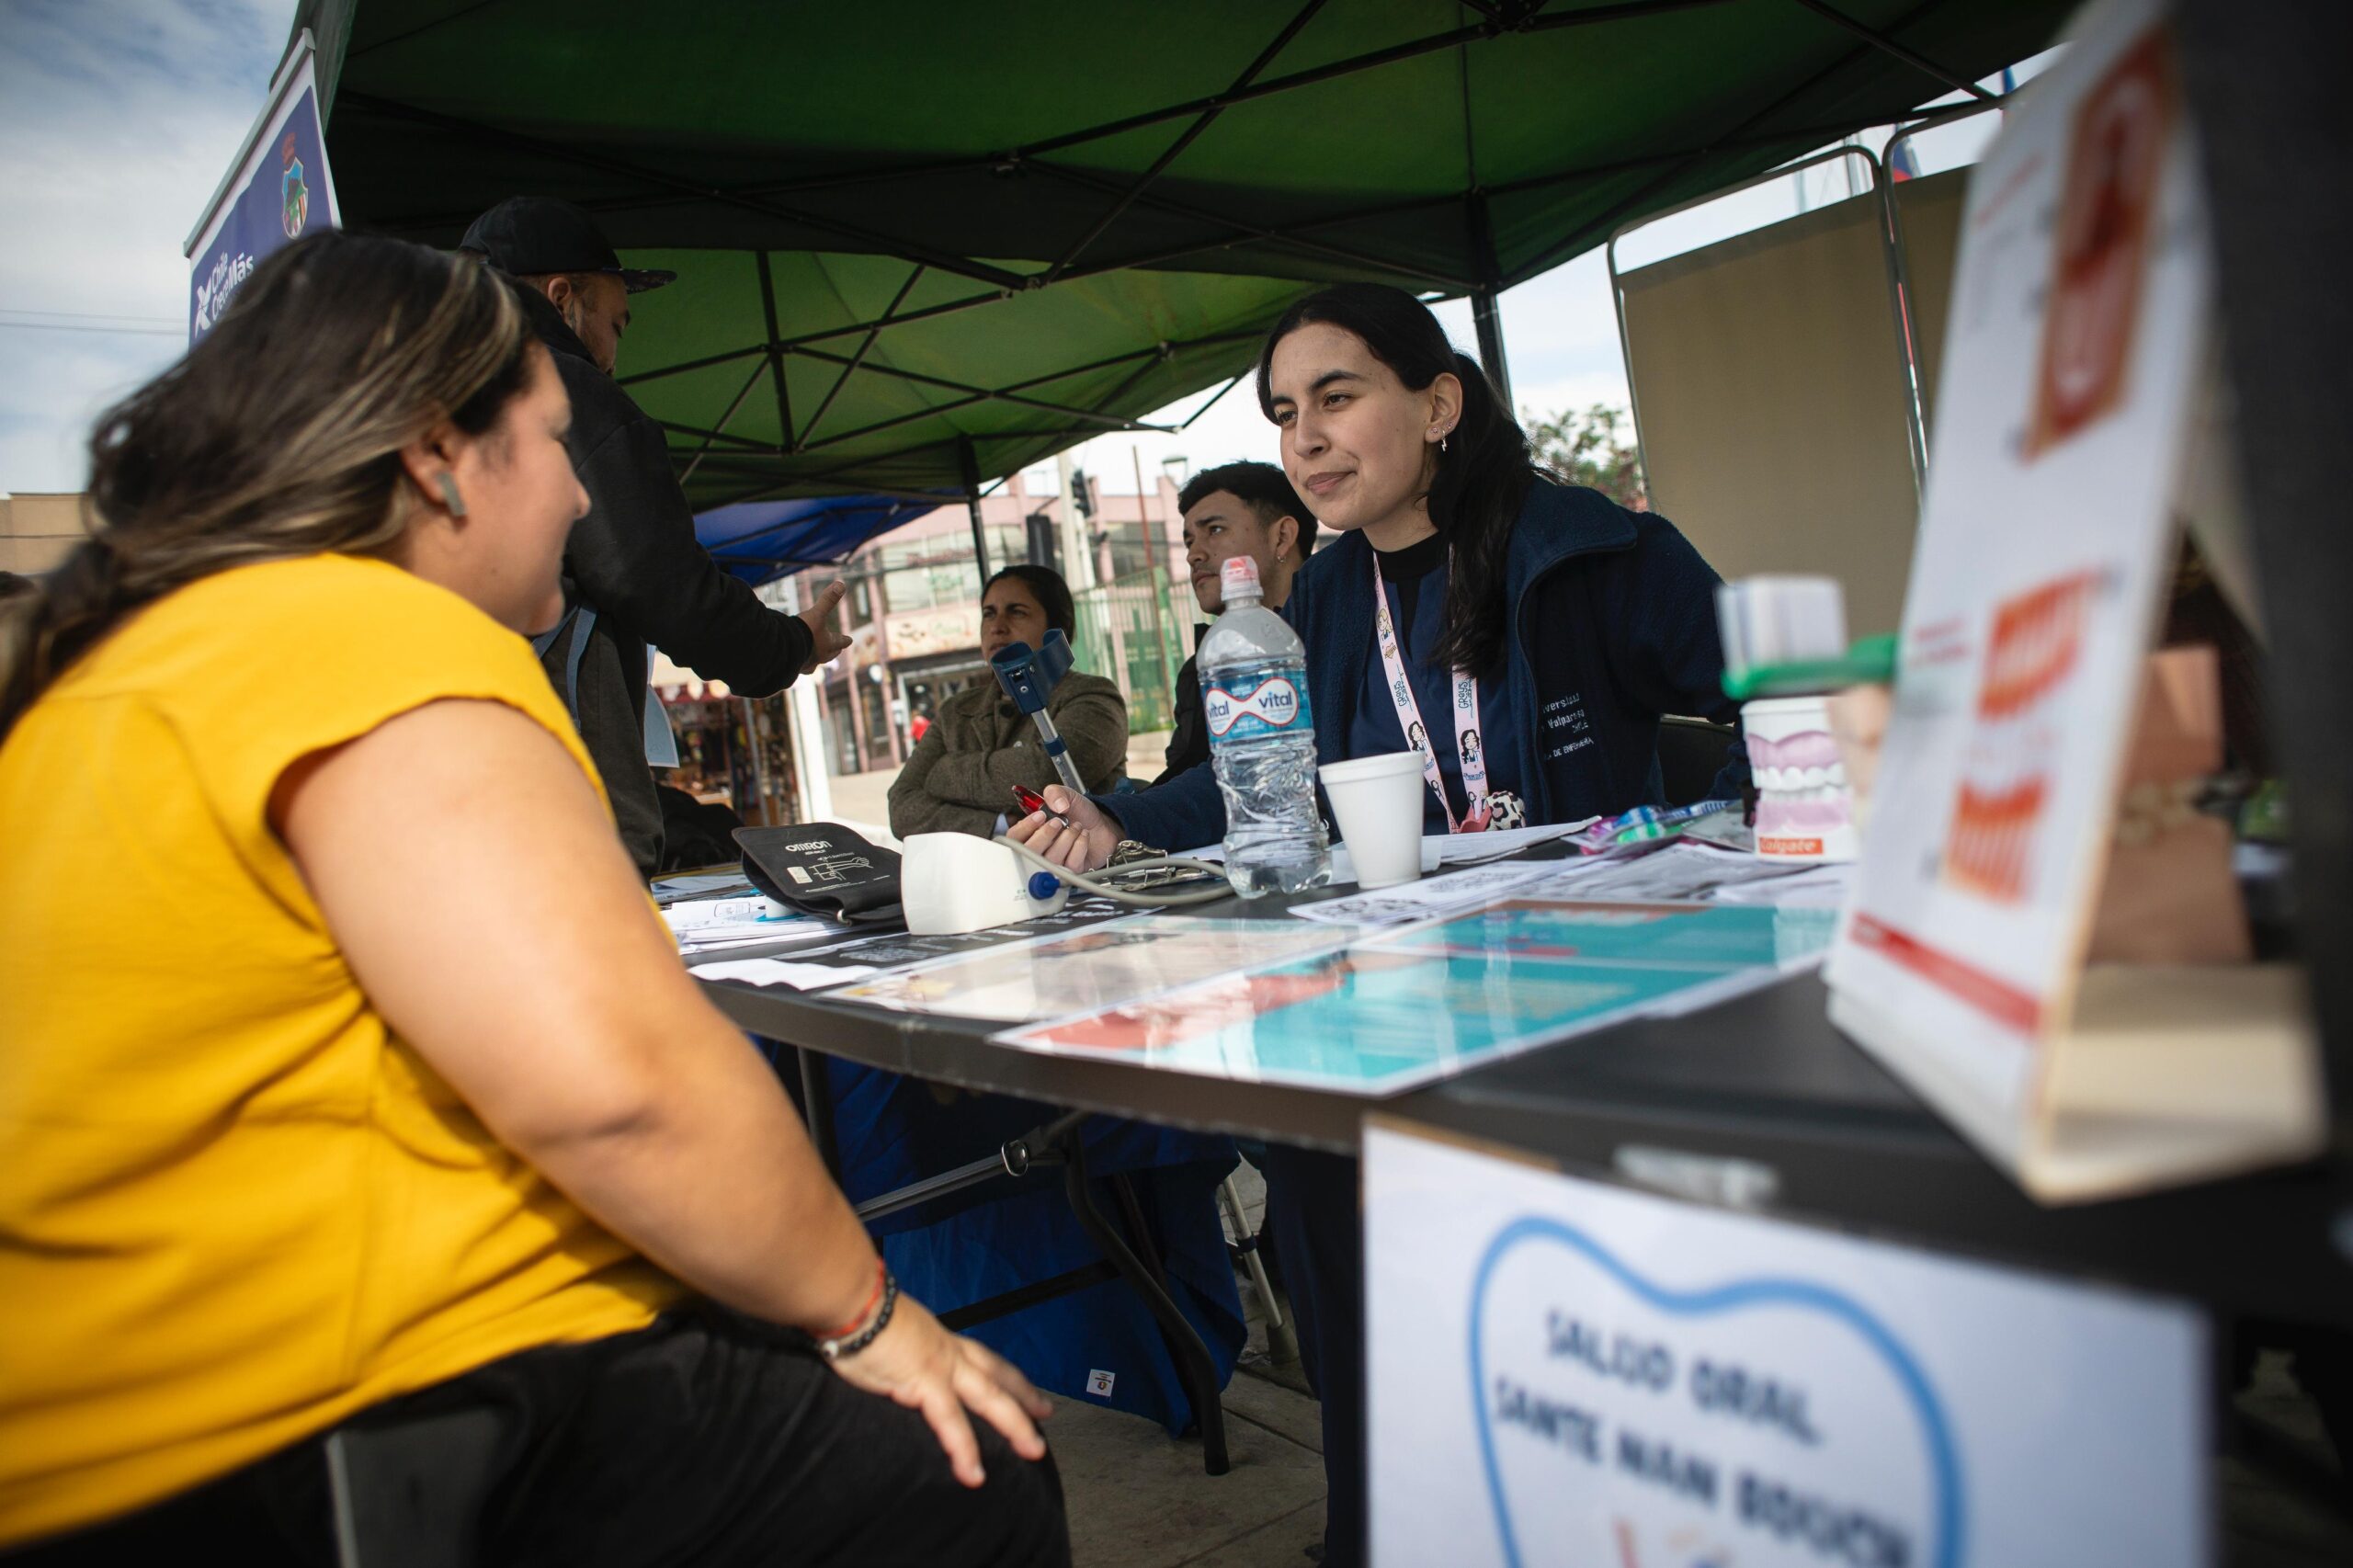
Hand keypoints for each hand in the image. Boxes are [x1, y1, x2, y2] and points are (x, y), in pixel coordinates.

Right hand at [798, 580, 851, 673]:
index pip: (840, 642)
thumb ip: (827, 600)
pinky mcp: (793, 669)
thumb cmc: (804, 632)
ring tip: (813, 662)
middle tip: (837, 651)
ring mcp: (806, 664)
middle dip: (834, 652)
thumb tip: (841, 584)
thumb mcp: (816, 614)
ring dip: (815, 660)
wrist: (784, 650)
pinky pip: (798, 668)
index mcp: (828, 645)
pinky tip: (794, 665)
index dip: (845, 639)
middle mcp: (819, 657)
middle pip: (830, 655)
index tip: (850, 640)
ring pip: (814, 664)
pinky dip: (798, 665)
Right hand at [826, 1295, 1051, 1487]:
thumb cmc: (857, 1313)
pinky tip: (973, 1472)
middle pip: (997, 1375)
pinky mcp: (924, 1381)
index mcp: (939, 1338)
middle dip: (1024, 1396)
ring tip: (1032, 1449)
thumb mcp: (887, 1332)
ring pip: (989, 1397)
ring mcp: (941, 1365)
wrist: (850, 1300)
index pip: (981, 1358)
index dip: (1004, 1373)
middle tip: (1046, 1413)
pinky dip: (964, 1449)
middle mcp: (948, 1349)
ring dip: (1015, 1424)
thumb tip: (891, 1360)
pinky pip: (951, 1421)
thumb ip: (898, 1350)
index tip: (1022, 1386)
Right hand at [1005, 785, 1118, 872]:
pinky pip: (1071, 864)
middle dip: (1045, 835)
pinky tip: (1083, 836)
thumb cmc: (1080, 813)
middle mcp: (1040, 850)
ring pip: (1051, 859)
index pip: (1014, 837)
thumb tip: (1057, 804)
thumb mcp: (1066, 795)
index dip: (1025, 828)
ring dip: (1067, 838)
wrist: (1102, 825)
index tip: (1040, 816)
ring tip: (1075, 826)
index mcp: (1031, 832)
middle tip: (1059, 822)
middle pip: (1029, 853)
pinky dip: (1080, 846)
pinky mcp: (1071, 871)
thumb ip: (1056, 793)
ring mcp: (1055, 863)